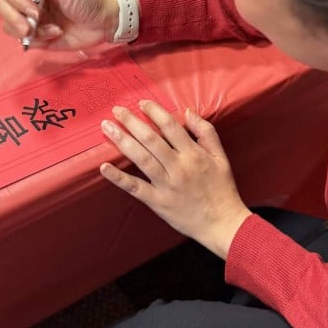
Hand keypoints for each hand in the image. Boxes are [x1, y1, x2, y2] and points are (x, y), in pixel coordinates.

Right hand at [0, 0, 119, 51]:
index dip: (16, 0)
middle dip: (15, 19)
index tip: (34, 9)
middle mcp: (28, 1)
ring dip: (28, 30)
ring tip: (51, 29)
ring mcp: (32, 20)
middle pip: (3, 8)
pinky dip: (39, 39)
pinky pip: (25, 41)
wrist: (104, 22)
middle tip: (33, 25)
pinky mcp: (38, 37)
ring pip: (9, 26)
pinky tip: (56, 33)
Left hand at [100, 101, 250, 258]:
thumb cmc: (222, 189)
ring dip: (122, 141)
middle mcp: (178, 167)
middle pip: (151, 139)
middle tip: (116, 110)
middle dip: (131, 122)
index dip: (154, 112)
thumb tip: (188, 111)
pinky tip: (104, 168)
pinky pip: (135, 188)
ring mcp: (166, 185)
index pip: (170, 127)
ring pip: (141, 158)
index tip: (141, 103)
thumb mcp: (221, 157)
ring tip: (107, 128)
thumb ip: (205, 132)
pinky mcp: (158, 202)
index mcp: (193, 154)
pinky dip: (119, 178)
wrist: (222, 223)